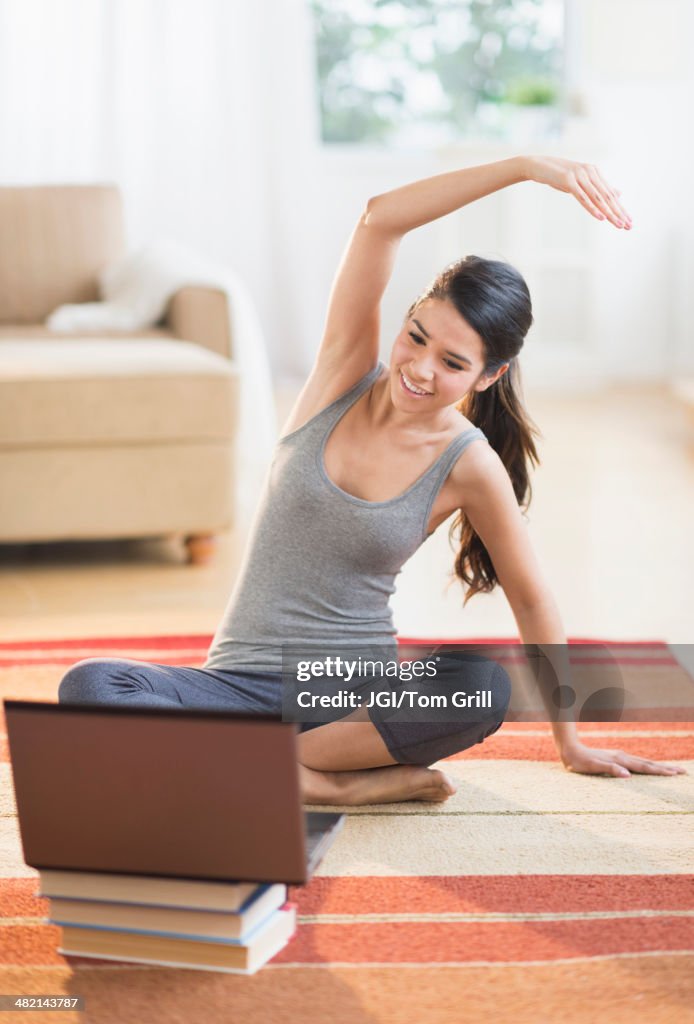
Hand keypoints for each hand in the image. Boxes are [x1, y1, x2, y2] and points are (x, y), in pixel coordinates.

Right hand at [522, 155, 631, 229]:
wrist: (537, 165)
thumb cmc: (558, 175)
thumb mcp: (580, 182)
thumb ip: (597, 188)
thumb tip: (618, 193)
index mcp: (594, 173)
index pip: (610, 194)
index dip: (621, 209)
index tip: (630, 222)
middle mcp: (590, 172)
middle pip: (607, 197)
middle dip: (619, 213)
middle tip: (628, 226)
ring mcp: (579, 175)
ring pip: (597, 198)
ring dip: (609, 213)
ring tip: (618, 224)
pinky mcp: (568, 180)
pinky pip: (582, 197)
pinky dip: (592, 208)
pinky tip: (601, 217)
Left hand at [560, 742, 686, 777]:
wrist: (570, 750)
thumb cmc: (580, 762)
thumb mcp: (593, 767)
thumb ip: (610, 769)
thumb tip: (627, 775)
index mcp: (620, 760)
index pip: (645, 767)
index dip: (660, 771)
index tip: (675, 774)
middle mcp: (623, 757)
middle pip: (649, 763)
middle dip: (666, 768)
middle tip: (683, 772)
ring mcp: (620, 757)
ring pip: (644, 762)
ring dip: (659, 767)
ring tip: (672, 770)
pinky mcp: (616, 759)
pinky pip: (636, 764)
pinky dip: (647, 766)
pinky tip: (650, 769)